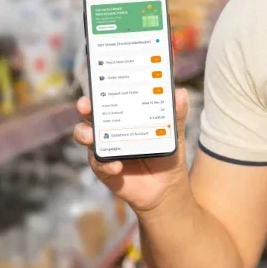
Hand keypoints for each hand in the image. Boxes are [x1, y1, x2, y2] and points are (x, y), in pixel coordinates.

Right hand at [74, 88, 189, 213]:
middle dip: (85, 107)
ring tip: (92, 136)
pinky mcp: (104, 168)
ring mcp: (105, 148)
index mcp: (125, 116)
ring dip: (85, 134)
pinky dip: (106, 164)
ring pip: (86, 137)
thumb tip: (181, 92)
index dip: (102, 89)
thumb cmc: (167, 155)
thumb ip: (177, 115)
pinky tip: (117, 165)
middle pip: (91, 114)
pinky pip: (98, 164)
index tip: (99, 80)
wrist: (165, 187)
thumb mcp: (174, 134)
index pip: (110, 98)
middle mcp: (110, 129)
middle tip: (85, 104)